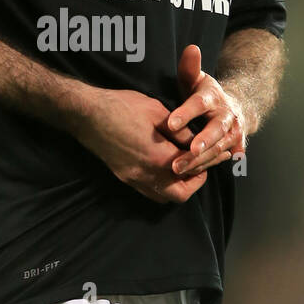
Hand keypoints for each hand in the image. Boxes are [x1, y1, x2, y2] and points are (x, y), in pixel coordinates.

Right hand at [71, 86, 208, 204]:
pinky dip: (162, 185)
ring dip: (178, 187)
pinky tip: (165, 169)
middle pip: (180, 194)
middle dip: (195, 183)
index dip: (208, 162)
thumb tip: (197, 141)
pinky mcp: (123, 177)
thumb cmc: (122, 107)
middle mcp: (145, 174)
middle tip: (201, 167)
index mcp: (158, 157)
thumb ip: (181, 131)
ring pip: (163, 197)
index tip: (217, 156)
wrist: (87, 114)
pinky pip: (148, 191)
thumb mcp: (158, 112)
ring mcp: (132, 178)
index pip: (192, 169)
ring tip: (185, 169)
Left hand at [165, 44, 245, 178]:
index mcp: (213, 98)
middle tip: (185, 153)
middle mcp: (227, 116)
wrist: (233, 107)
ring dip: (201, 160)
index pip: (199, 105)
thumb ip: (190, 67)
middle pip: (215, 130)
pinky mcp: (236, 147)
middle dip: (201, 143)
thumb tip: (191, 48)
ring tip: (180, 169)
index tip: (170, 124)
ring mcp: (234, 133)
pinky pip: (223, 159)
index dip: (186, 114)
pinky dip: (212, 166)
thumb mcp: (196, 79)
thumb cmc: (204, 94)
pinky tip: (196, 175)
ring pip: (219, 148)